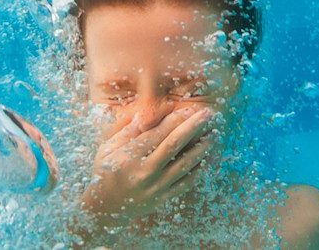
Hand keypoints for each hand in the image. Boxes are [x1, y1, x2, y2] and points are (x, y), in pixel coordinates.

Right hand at [81, 107, 217, 227]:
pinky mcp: (163, 198)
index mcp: (129, 156)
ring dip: (202, 147)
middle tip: (208, 113)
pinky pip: (186, 182)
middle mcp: (144, 172)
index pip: (157, 133)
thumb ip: (127, 132)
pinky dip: (198, 169)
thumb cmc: (105, 172)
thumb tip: (145, 115)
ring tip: (213, 134)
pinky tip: (206, 157)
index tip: (189, 109)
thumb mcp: (108, 149)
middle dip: (193, 126)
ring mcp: (155, 187)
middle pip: (174, 144)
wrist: (105, 208)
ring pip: (185, 163)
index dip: (175, 120)